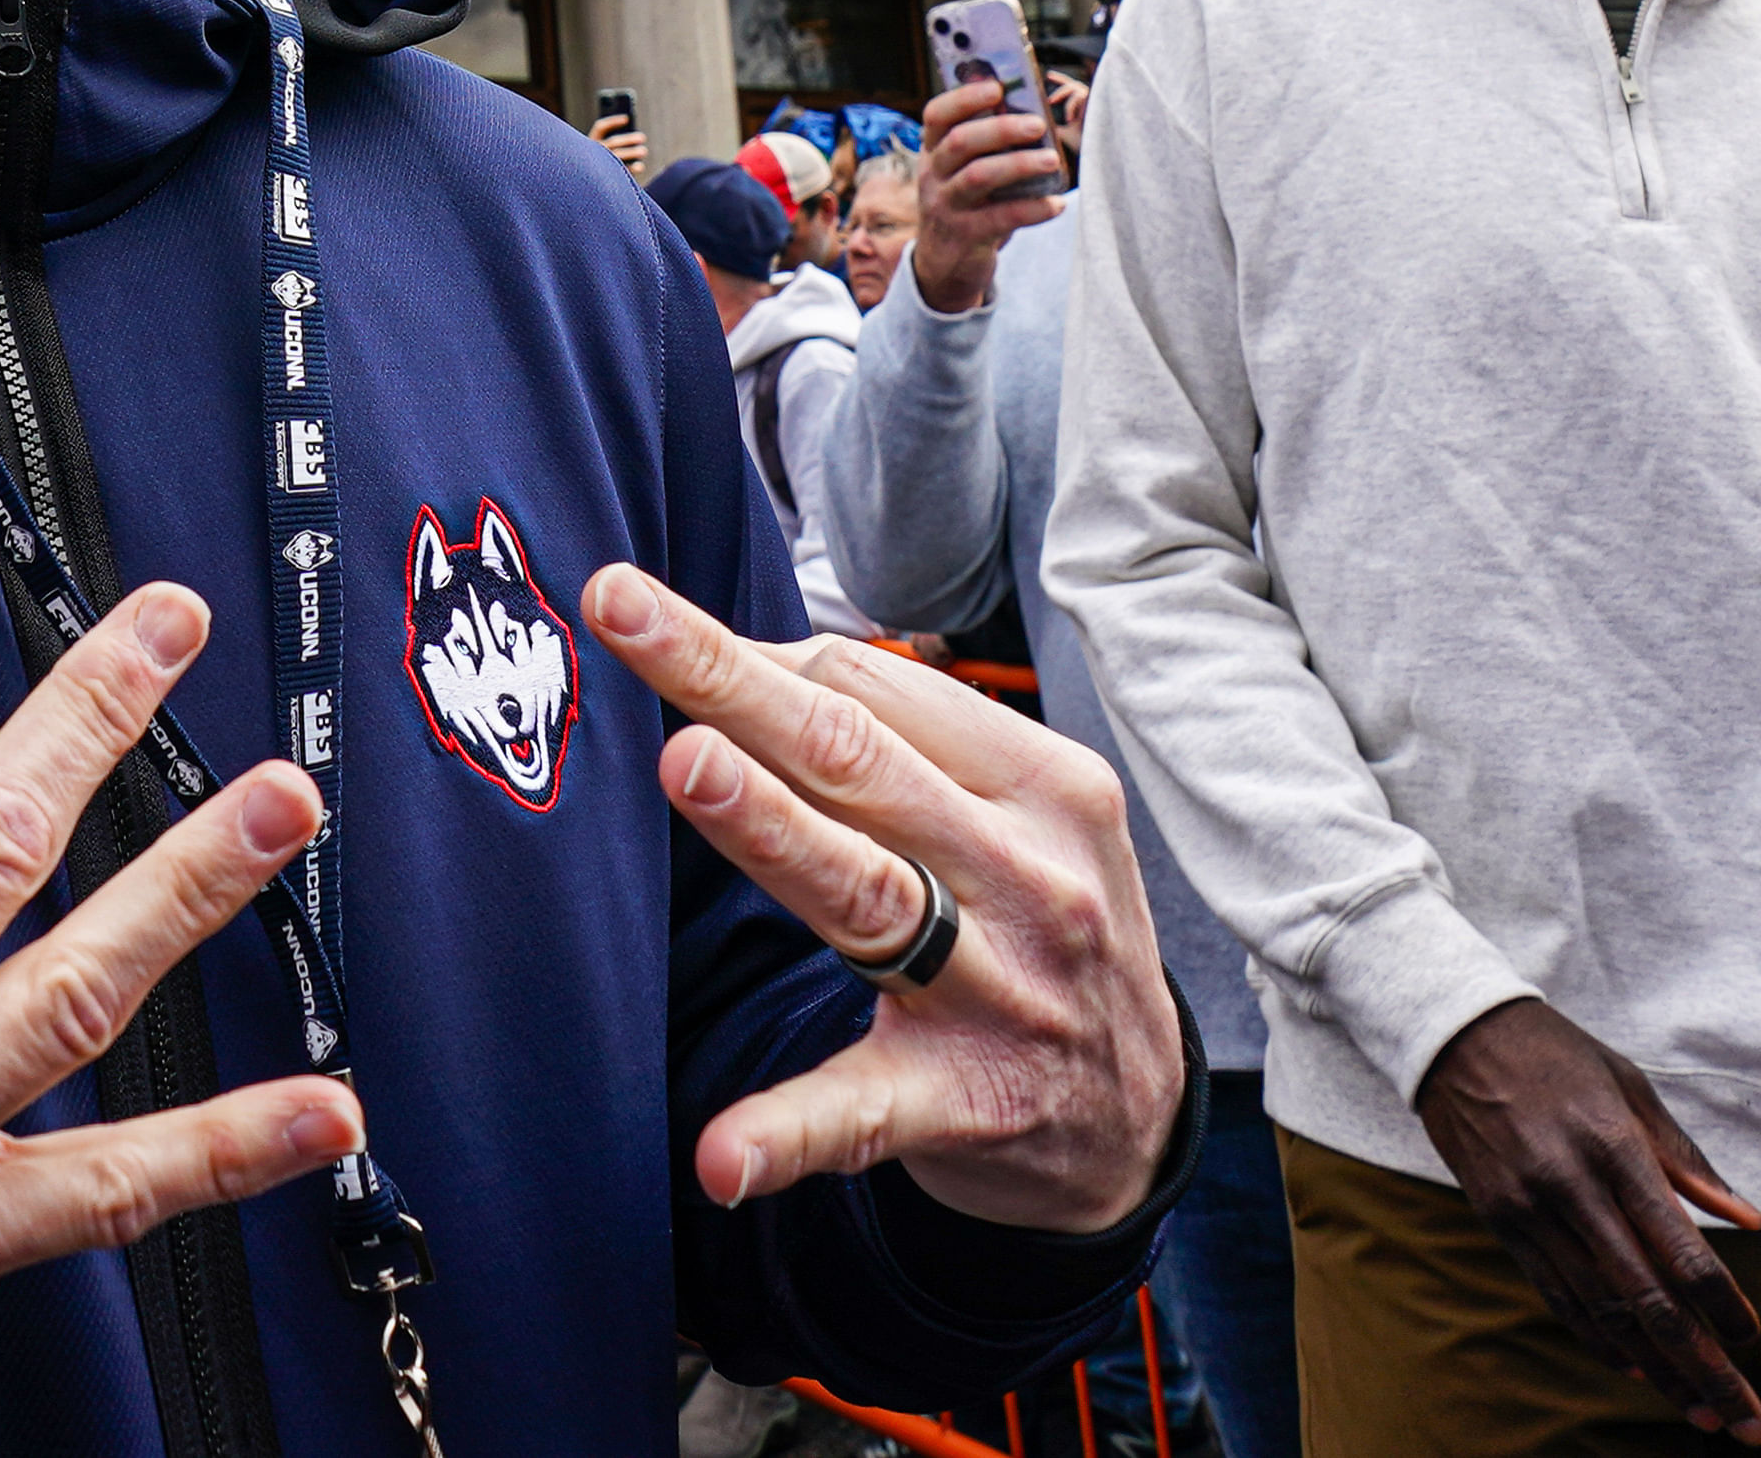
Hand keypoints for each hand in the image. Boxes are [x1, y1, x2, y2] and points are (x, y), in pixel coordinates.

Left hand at [580, 566, 1181, 1232]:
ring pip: (864, 890)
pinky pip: (863, 1111)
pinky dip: (791, 1133)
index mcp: (1039, 784)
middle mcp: (1025, 873)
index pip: (876, 690)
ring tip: (686, 765)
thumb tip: (752, 665)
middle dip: (733, 680)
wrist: (1135, 1116)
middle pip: (853, 756)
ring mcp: (998, 990)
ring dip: (771, 827)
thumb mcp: (1020, 819)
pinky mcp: (961, 1103)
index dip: (753, 655)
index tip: (647, 617)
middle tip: (625, 608)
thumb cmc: (1043, 928)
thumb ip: (907, 747)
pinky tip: (723, 1153)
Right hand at [589, 111, 648, 173]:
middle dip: (628, 139)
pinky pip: (620, 171)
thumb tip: (630, 129)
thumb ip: (612, 144)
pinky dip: (631, 168)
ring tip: (644, 151)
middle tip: (642, 137)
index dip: (613, 122)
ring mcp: (598, 166)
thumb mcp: (599, 152)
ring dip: (632, 152)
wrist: (586, 185)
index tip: (627, 119)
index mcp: (589, 144)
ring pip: (617, 156)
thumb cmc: (597, 167)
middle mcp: (592, 154)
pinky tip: (640, 166)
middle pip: (612, 142)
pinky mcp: (605, 178)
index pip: (600, 128)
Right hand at [907, 79, 1064, 316]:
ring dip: (1018, 164)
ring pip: (977, 177)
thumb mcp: (964, 172)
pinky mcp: (964, 236)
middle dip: (1000, 129)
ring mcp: (945, 206)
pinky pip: (1000, 218)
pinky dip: (1032, 209)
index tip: (997, 87)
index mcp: (933, 151)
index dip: (964, 98)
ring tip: (1053, 161)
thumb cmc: (968, 205)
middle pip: (960, 143)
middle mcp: (933, 176)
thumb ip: (988, 145)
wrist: (945, 265)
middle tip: (1038, 124)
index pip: (937, 115)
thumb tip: (1033, 112)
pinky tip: (1056, 205)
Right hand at [1413, 999, 1760, 1438]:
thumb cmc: (1554, 1054)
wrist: (1454, 1036)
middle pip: (1645, 1297)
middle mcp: (1568, 1187)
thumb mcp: (1629, 1087)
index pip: (1677, 1246)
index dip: (1720, 1303)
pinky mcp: (1501, 1221)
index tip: (1751, 1335)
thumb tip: (1744, 1215)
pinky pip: (1555, 1294)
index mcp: (1611, 1146)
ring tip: (1696, 1405)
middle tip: (1742, 1413)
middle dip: (1701, 1364)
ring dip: (1654, 1366)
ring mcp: (1529, 1210)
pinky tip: (1632, 1365)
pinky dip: (1596, 1335)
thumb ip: (1685, 1158)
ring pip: (1600, 1309)